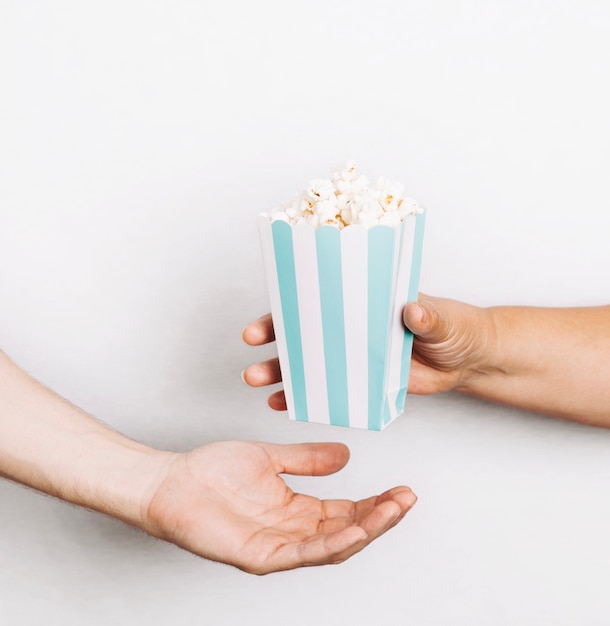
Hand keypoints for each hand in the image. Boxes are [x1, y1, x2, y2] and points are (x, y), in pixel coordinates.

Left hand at [142, 441, 415, 574]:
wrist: (170, 481)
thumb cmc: (211, 472)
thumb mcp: (269, 458)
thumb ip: (306, 460)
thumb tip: (345, 455)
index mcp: (295, 510)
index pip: (345, 511)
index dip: (375, 503)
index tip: (401, 489)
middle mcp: (291, 532)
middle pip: (346, 531)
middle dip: (379, 518)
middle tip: (406, 500)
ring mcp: (276, 548)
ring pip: (330, 547)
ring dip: (364, 531)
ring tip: (391, 512)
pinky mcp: (258, 557)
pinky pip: (300, 554)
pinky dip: (330, 544)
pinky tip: (353, 531)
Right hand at [241, 295, 492, 404]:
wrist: (469, 360)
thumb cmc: (457, 328)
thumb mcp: (444, 319)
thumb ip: (428, 316)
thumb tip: (412, 311)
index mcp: (367, 301)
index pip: (321, 299)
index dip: (290, 307)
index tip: (264, 320)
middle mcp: (354, 325)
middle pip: (305, 331)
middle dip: (274, 341)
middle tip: (251, 352)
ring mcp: (356, 354)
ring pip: (310, 361)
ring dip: (281, 371)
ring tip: (257, 381)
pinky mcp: (364, 381)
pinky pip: (329, 388)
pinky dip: (305, 396)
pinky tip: (283, 403)